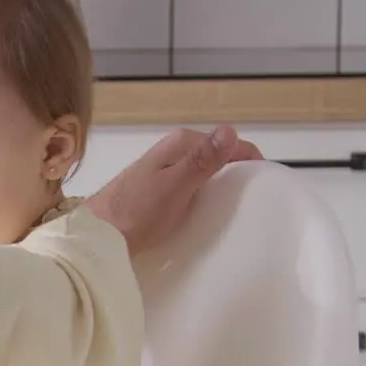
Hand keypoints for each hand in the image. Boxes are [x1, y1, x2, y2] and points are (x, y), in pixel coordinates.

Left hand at [85, 125, 262, 254]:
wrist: (98, 235)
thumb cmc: (136, 213)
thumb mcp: (175, 187)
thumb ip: (201, 161)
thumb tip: (229, 129)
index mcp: (181, 143)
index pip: (231, 145)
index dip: (252, 164)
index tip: (267, 190)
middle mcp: (173, 150)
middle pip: (219, 159)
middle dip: (237, 177)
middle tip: (252, 206)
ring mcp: (165, 169)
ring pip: (206, 174)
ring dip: (221, 189)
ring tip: (233, 214)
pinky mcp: (159, 189)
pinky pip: (192, 188)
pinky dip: (204, 198)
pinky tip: (207, 215)